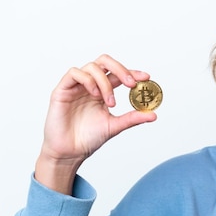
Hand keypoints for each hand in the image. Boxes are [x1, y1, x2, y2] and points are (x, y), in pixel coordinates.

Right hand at [35, 54, 155, 192]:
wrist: (69, 152)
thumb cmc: (88, 139)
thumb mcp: (115, 126)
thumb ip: (132, 119)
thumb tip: (153, 115)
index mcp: (102, 92)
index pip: (118, 75)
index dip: (132, 72)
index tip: (146, 77)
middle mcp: (90, 85)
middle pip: (105, 62)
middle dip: (120, 69)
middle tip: (131, 83)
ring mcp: (76, 86)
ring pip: (92, 67)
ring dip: (105, 82)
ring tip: (110, 103)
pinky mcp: (62, 90)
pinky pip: (74, 73)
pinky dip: (88, 80)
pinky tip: (95, 95)